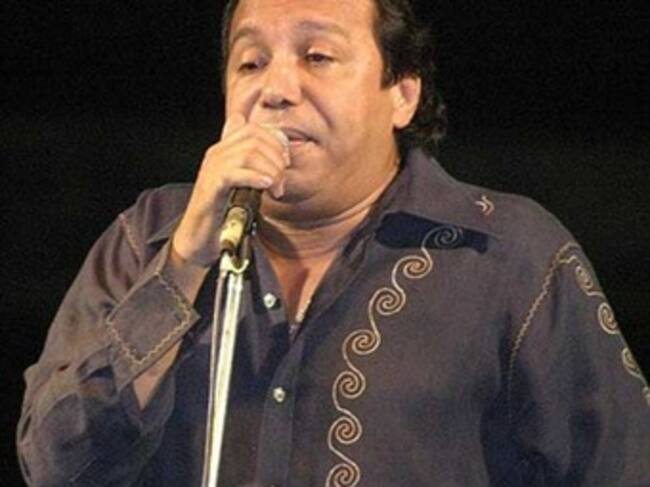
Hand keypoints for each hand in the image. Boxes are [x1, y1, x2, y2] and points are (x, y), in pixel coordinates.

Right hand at [171, 113, 289, 266]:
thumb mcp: (246, 184)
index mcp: (224, 150)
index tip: (285, 163)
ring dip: (270, 171)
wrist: (199, 236)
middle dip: (276, 158)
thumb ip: (259, 166)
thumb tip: (281, 152)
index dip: (276, 141)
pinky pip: (234, 173)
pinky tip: (266, 186)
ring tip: (276, 190)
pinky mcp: (210, 187)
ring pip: (248, 153)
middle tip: (281, 182)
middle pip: (254, 138)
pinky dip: (255, 177)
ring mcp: (212, 169)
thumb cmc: (224, 212)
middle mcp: (217, 154)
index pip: (254, 129)